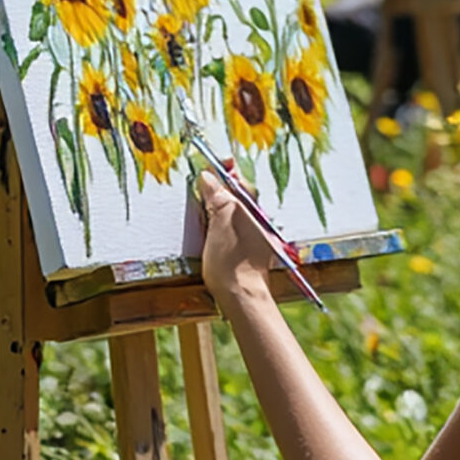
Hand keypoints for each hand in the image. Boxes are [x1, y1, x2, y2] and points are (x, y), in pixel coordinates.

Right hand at [198, 164, 282, 309]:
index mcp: (251, 207)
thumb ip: (216, 198)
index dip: (224, 168)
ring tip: (204, 202)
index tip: (211, 164)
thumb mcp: (219, 224)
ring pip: (237, 209)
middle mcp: (257, 217)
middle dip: (221, 185)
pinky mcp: (250, 246)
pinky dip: (224, 219)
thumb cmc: (231, 262)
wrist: (243, 296)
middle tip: (203, 181)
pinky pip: (236, 223)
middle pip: (238, 193)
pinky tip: (213, 226)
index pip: (238, 178)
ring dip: (221, 202)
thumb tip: (209, 178)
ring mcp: (254, 233)